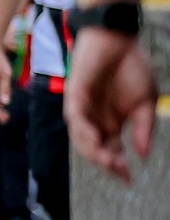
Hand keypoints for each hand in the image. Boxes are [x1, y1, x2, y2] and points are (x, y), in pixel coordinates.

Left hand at [66, 26, 157, 181]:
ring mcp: (82, 108)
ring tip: (107, 160)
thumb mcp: (145, 102)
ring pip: (80, 138)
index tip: (129, 179)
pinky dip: (82, 130)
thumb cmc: (131, 69)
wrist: (119, 40)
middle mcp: (94, 120)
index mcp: (110, 124)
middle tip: (119, 170)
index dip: (117, 166)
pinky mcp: (74, 95)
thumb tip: (143, 154)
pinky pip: (74, 118)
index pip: (110, 151)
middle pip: (94, 149)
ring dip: (93, 150)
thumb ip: (144, 128)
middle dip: (106, 162)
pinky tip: (95, 139)